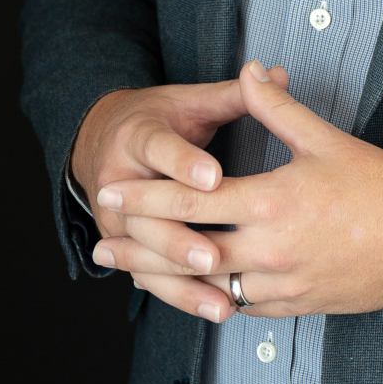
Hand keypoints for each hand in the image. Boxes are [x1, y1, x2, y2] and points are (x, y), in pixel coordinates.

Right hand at [73, 74, 267, 321]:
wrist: (104, 138)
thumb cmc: (161, 119)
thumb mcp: (192, 100)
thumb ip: (236, 94)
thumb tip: (277, 73)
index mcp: (138, 136)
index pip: (160, 149)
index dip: (186, 164)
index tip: (214, 177)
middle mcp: (118, 181)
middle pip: (147, 215)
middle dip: (179, 238)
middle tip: (214, 255)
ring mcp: (117, 221)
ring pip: (147, 255)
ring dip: (181, 279)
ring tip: (220, 299)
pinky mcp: (125, 247)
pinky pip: (152, 277)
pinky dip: (182, 295)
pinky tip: (215, 310)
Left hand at [93, 61, 382, 322]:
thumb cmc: (377, 186)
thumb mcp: (327, 138)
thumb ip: (278, 107)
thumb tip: (250, 70)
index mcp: (273, 202)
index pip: (194, 202)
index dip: (148, 199)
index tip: (114, 193)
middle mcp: (270, 249)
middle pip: (189, 251)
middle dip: (141, 245)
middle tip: (104, 239)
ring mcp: (281, 284)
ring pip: (209, 286)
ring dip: (166, 278)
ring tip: (133, 269)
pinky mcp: (295, 305)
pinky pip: (240, 305)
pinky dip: (211, 295)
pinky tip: (193, 287)